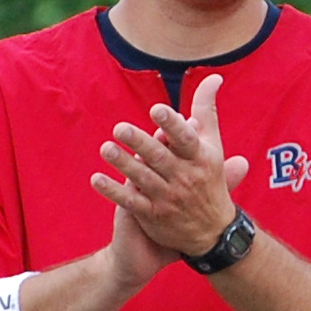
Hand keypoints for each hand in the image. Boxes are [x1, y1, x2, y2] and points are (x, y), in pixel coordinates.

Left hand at [92, 68, 249, 259]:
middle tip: (119, 128)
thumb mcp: (213, 146)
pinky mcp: (153, 215)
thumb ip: (207, 110)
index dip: (172, 125)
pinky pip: (130, 201)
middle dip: (140, 143)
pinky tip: (96, 179)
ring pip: (142, 178)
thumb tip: (214, 77)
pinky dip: (113, 190)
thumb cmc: (210, 178)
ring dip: (123, 163)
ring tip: (106, 148)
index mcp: (200, 158)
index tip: (157, 110)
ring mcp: (168, 198)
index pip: (185, 139)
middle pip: (160, 158)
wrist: (214, 233)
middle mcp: (185, 177)